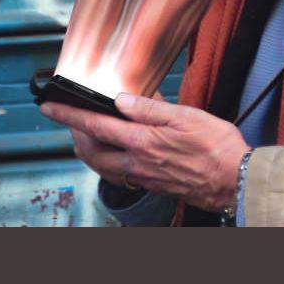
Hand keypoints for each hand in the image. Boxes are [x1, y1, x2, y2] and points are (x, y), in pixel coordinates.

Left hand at [40, 93, 249, 213]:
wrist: (234, 181)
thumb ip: (151, 108)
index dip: (68, 114)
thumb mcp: (186, 116)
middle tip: (70, 116)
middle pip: (90, 150)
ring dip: (90, 148)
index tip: (49, 106)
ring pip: (102, 164)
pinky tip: (118, 150)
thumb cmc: (217, 148)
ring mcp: (143, 176)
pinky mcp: (153, 184)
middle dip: (74, 133)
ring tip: (90, 131)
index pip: (95, 125)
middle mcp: (136, 162)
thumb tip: (122, 99)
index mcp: (142, 141)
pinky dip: (108, 159)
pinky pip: (118, 173)